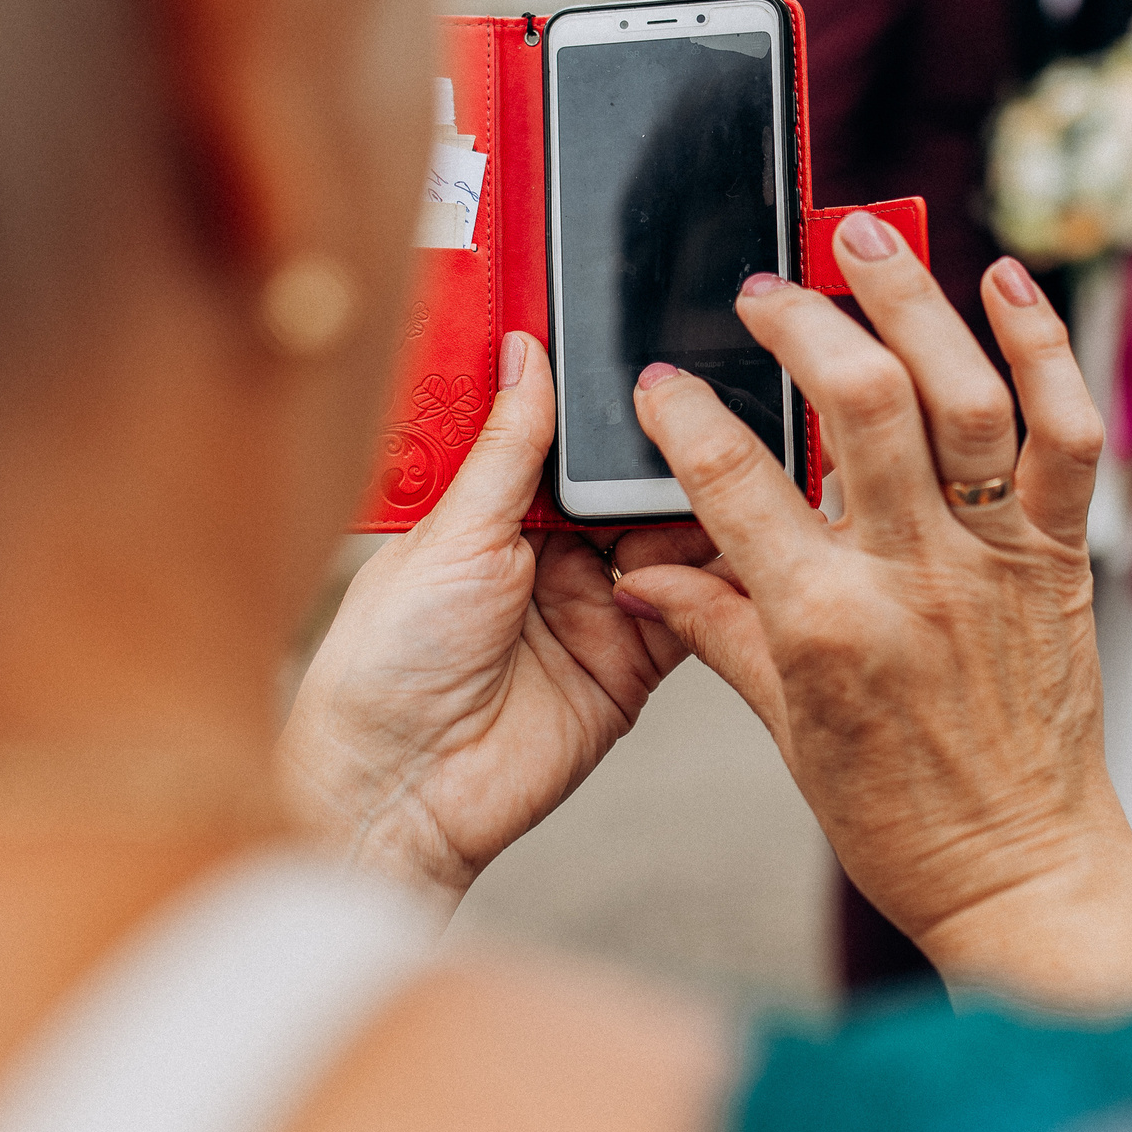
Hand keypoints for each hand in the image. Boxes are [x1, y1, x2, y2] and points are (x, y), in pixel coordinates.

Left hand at [278, 333, 687, 911]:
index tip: (642, 339)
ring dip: (703, 508)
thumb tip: (525, 350)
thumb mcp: (449, 533)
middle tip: (709, 407)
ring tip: (736, 469)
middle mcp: (551, 548)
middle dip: (669, 449)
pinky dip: (722, 580)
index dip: (601, 395)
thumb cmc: (386, 664)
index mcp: (493, 506)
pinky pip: (697, 607)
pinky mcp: (636, 659)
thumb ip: (507, 445)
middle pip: (632, 481)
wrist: (399, 792)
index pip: (564, 432)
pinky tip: (744, 544)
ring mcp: (598, 602)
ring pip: (677, 535)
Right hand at [614, 219, 1131, 1013]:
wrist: (1020, 868)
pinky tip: (1006, 285)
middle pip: (861, 406)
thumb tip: (643, 573)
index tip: (662, 382)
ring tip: (867, 236)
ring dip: (915, 301)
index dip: (686, 418)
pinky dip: (1045, 351)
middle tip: (765, 288)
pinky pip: (1067, 435)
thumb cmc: (899, 812)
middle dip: (803, 322)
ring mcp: (997, 558)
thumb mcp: (785, 725)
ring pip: (965, 397)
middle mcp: (915, 574)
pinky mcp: (1063, 555)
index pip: (735, 485)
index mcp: (826, 622)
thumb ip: (716, 629)